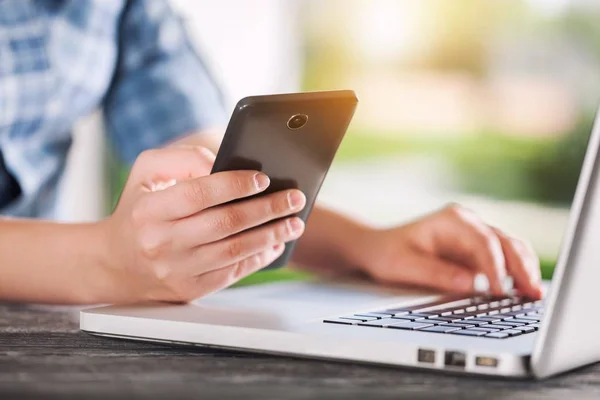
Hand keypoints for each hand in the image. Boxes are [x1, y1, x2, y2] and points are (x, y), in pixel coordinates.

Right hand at [99, 146, 306, 302]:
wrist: (116, 262)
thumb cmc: (139, 210)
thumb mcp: (146, 172)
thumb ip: (182, 158)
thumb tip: (223, 164)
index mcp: (149, 210)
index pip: (199, 194)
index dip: (234, 185)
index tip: (262, 179)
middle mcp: (161, 242)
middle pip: (225, 223)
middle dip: (267, 209)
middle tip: (293, 198)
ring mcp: (177, 270)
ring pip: (235, 250)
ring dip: (271, 235)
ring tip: (294, 222)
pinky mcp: (190, 290)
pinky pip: (233, 273)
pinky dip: (259, 258)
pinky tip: (275, 244)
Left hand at [357, 205, 541, 298]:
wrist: (379, 248)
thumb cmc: (388, 254)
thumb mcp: (404, 266)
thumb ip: (437, 274)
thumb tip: (471, 284)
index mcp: (451, 220)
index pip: (482, 241)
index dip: (494, 266)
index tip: (498, 291)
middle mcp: (469, 223)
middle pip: (505, 242)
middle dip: (521, 268)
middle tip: (532, 294)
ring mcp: (477, 236)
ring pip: (512, 249)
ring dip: (525, 270)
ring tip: (535, 295)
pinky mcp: (480, 252)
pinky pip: (506, 261)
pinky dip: (518, 274)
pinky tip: (524, 292)